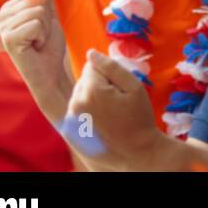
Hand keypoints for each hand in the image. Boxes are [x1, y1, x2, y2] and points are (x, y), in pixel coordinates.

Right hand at [0, 0, 71, 106]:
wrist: (50, 71)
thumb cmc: (48, 46)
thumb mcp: (49, 16)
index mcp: (9, 9)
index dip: (47, 11)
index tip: (40, 27)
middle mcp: (1, 16)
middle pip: (38, 1)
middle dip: (46, 21)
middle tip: (39, 37)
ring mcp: (2, 28)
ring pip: (38, 12)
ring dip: (45, 30)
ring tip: (37, 42)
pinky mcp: (8, 38)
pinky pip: (36, 24)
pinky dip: (42, 37)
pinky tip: (34, 48)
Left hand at [65, 48, 165, 170]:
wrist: (135, 154)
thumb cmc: (139, 119)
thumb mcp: (134, 87)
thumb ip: (112, 67)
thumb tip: (91, 53)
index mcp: (91, 91)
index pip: (92, 66)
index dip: (109, 75)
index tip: (120, 90)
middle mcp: (75, 104)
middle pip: (83, 80)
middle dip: (98, 85)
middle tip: (117, 102)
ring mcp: (70, 120)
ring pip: (78, 95)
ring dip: (91, 98)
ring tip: (110, 114)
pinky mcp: (68, 131)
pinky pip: (75, 111)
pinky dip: (85, 113)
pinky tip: (101, 123)